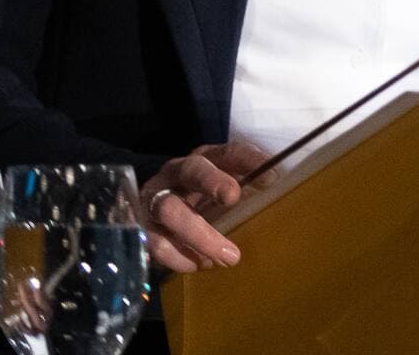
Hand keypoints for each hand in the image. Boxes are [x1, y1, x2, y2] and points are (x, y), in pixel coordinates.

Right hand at [136, 140, 271, 272]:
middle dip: (212, 182)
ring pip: (171, 210)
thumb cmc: (200, 199)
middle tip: (233, 197)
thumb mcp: (223, 188)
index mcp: (204, 159)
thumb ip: (247, 189)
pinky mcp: (141, 227)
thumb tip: (277, 193)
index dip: (249, 160)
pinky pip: (157, 242)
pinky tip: (199, 265)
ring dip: (200, 235)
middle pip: (192, 171)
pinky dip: (179, 257)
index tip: (272, 178)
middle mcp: (177, 173)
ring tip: (228, 257)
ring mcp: (155, 199)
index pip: (228, 152)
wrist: (150, 209)